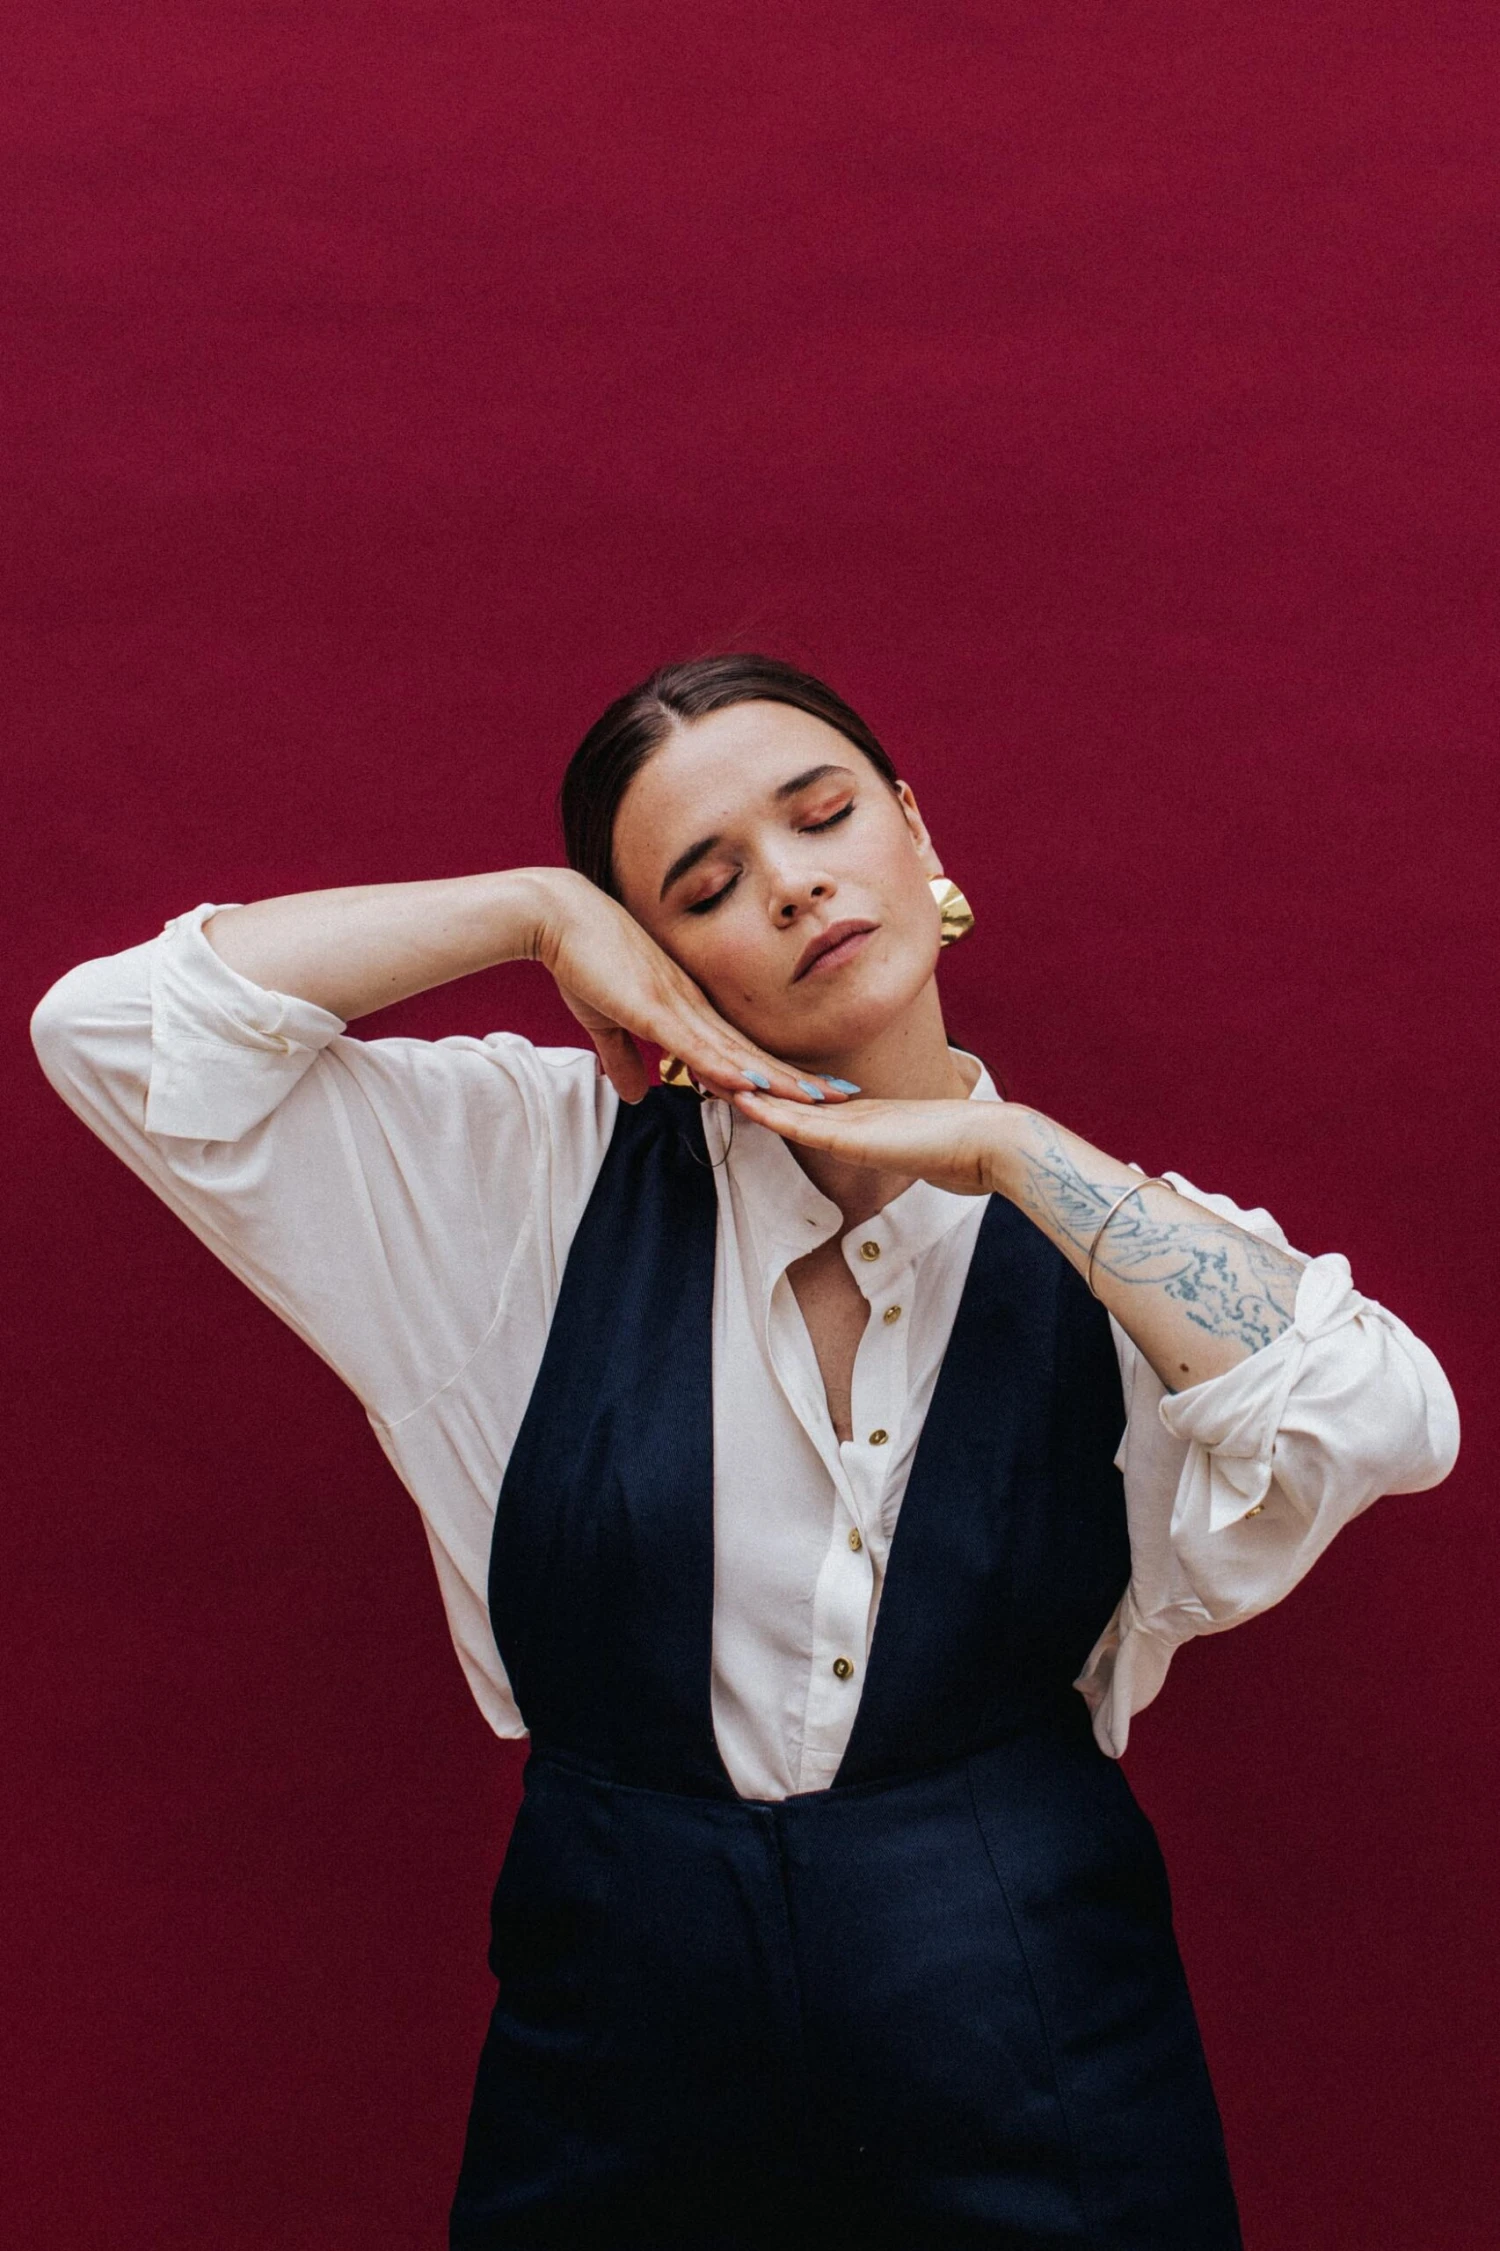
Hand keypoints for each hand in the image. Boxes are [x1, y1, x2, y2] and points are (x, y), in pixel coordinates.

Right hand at [530, 869, 850, 1105]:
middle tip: (843, 1094)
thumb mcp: (606, 1022)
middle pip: (752, 1052)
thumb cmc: (583, 962)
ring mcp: (675, 1005)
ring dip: (774, 1078)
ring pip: (734, 1052)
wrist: (557, 916)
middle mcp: (692, 1006)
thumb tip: (634, 1096)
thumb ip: (623, 1059)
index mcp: (686, 1009)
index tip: (813, 1088)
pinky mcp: (650, 1007)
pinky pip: (692, 1042)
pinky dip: (721, 1065)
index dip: (777, 1072)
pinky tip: (748, 1084)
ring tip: (817, 1097)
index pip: (740, 1049)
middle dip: (797, 1078)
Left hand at [729, 1088, 1008, 1194]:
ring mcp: (854, 1122)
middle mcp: (854, 1114)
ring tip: (712, 1074)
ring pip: (789, 1105)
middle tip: (712, 1065)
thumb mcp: (930, 1155)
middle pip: (790, 1096)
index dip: (776, 1094)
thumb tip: (921, 1161)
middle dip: (751, 1084)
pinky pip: (805, 1125)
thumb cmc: (970, 1152)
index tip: (744, 1082)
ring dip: (751, 1092)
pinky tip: (745, 1102)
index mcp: (866, 1119)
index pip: (809, 1106)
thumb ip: (915, 1153)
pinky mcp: (857, 1136)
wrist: (993, 1144)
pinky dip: (774, 1114)